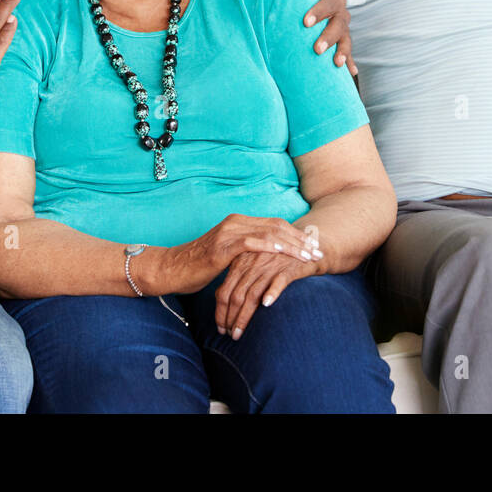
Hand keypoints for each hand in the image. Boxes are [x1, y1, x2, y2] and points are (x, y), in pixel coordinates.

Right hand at [156, 214, 321, 295]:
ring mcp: (229, 232)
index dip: (296, 234)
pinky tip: (284, 252)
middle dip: (300, 239)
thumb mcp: (228, 257)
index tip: (313, 246)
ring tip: (308, 255)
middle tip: (318, 251)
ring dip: (292, 244)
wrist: (172, 269)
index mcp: (239, 223)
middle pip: (277, 226)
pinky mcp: (223, 246)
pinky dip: (270, 246)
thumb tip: (267, 262)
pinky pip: (252, 242)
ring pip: (268, 233)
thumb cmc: (199, 267)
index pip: (275, 224)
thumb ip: (246, 253)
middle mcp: (236, 222)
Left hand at [214, 250, 318, 338]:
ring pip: (252, 295)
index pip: (224, 291)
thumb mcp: (253, 264)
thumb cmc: (275, 259)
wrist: (305, 247)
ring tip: (238, 334)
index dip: (220, 312)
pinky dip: (272, 293)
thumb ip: (238, 278)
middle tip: (228, 335)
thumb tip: (220, 298)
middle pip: (235, 295)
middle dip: (229, 318)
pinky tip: (266, 305)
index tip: (220, 328)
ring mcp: (269, 266)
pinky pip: (278, 282)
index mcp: (240, 262)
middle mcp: (252, 264)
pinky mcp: (288, 269)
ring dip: (243, 317)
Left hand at [301, 0, 357, 75]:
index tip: (305, 22)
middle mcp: (340, 11)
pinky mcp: (341, 40)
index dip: (319, 10)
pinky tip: (351, 72)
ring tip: (336, 63)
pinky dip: (349, 62)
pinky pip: (347, 52)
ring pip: (345, 39)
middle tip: (316, 48)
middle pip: (339, 24)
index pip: (328, 1)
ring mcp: (342, 26)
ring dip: (342, 51)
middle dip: (328, 36)